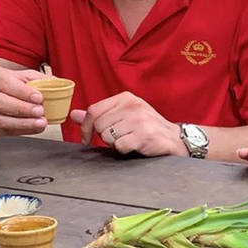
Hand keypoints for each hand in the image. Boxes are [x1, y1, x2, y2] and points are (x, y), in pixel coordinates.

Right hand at [0, 67, 48, 137]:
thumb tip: (60, 84)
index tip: (38, 97)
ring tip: (40, 123)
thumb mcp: (23, 76)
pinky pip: (2, 131)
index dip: (21, 91)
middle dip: (21, 108)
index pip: (3, 82)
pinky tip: (33, 128)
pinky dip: (20, 131)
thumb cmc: (7, 85)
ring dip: (22, 123)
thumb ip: (40, 79)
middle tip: (40, 111)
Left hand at [69, 92, 185, 156]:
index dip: (85, 127)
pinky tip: (135, 145)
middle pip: (99, 125)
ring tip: (129, 139)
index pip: (93, 110)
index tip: (86, 137)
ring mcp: (139, 120)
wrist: (174, 138)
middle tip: (120, 136)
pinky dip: (125, 149)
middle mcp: (132, 105)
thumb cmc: (147, 126)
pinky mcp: (144, 135)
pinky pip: (120, 146)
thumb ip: (99, 115)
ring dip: (115, 144)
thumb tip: (73, 115)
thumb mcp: (123, 115)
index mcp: (126, 98)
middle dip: (105, 136)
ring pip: (108, 137)